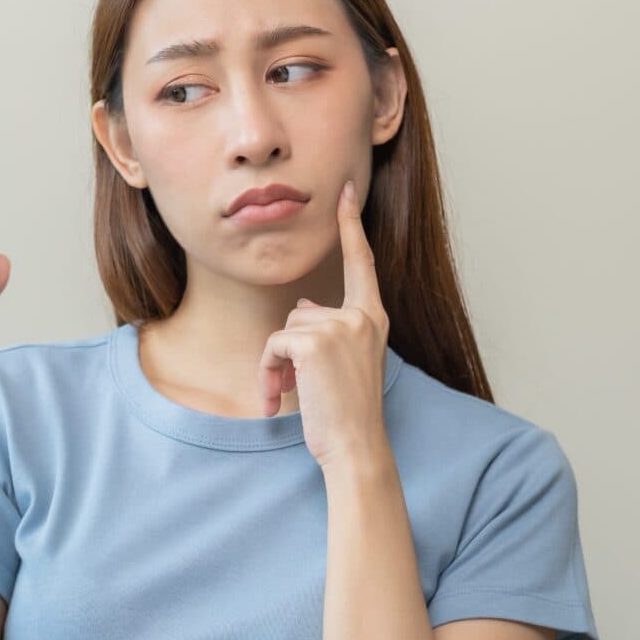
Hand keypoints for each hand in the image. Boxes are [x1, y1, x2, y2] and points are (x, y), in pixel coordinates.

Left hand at [259, 179, 389, 469]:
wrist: (356, 448)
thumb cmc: (347, 414)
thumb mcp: (343, 364)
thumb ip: (328, 329)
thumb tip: (304, 306)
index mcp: (373, 319)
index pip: (362, 263)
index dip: (351, 226)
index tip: (347, 190)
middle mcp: (361, 317)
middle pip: (301, 311)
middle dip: (288, 351)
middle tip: (292, 388)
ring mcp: (340, 327)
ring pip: (285, 329)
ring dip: (276, 365)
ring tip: (289, 395)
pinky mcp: (314, 341)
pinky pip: (273, 345)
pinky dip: (267, 373)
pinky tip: (277, 399)